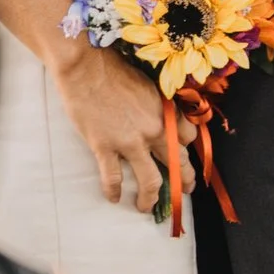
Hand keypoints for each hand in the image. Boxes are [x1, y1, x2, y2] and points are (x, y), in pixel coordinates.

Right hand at [55, 45, 170, 215]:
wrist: (85, 66)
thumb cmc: (114, 68)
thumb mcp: (148, 83)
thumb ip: (157, 104)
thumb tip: (160, 115)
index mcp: (165, 112)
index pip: (188, 137)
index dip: (187, 146)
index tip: (183, 152)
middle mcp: (153, 131)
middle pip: (177, 163)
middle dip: (184, 180)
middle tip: (184, 190)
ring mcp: (129, 142)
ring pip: (150, 180)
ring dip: (150, 198)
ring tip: (146, 206)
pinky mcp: (105, 147)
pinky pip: (113, 178)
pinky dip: (113, 191)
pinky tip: (113, 198)